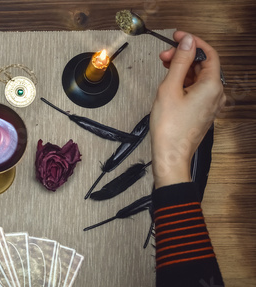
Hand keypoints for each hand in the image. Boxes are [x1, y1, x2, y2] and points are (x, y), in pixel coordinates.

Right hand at [150, 31, 225, 187]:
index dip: (192, 43)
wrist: (170, 155)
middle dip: (184, 57)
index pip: (208, 54)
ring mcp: (210, 104)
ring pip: (199, 78)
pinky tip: (170, 83)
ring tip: (164, 69)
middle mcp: (215, 94)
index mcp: (211, 86)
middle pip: (203, 66)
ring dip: (183, 70)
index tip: (177, 38)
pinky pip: (196, 90)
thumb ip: (180, 62)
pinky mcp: (202, 112)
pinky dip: (184, 82)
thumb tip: (187, 44)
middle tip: (165, 56)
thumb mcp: (170, 88)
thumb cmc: (169, 128)